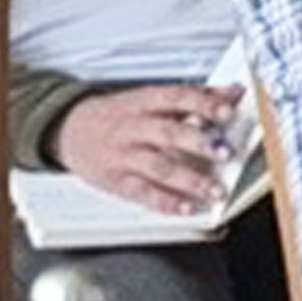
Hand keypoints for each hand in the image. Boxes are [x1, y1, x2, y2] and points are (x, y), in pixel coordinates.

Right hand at [56, 82, 241, 212]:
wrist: (67, 130)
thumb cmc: (117, 115)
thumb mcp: (150, 99)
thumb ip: (195, 98)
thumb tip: (234, 93)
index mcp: (143, 102)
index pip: (175, 98)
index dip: (202, 103)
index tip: (227, 110)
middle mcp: (133, 128)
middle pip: (167, 133)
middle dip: (199, 142)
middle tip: (226, 152)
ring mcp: (124, 156)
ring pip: (158, 167)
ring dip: (190, 180)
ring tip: (215, 190)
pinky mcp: (117, 181)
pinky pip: (143, 193)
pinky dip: (167, 202)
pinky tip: (186, 207)